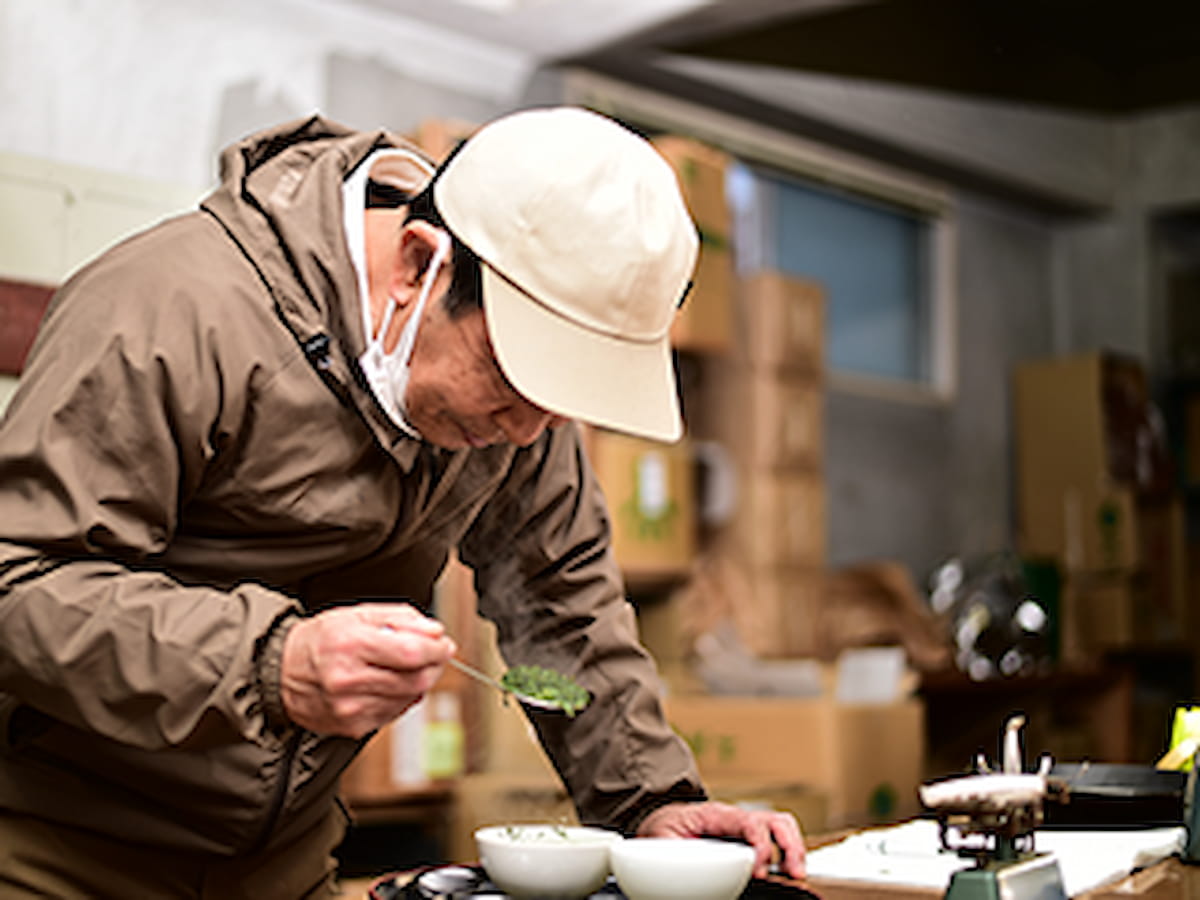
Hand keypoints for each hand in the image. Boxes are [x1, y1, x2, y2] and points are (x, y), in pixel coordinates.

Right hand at [280, 602, 455, 736]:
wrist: (282, 673)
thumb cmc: (322, 639)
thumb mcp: (358, 614)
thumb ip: (401, 619)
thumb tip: (435, 632)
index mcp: (351, 645)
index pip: (411, 652)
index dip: (437, 649)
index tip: (444, 644)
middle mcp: (349, 679)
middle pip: (416, 679)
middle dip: (434, 665)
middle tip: (434, 654)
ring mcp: (350, 707)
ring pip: (409, 698)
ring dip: (419, 681)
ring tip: (407, 666)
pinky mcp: (353, 726)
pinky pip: (395, 712)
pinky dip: (402, 697)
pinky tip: (389, 683)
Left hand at [637, 801, 805, 879]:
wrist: (661, 821)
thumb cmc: (662, 829)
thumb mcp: (661, 839)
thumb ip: (678, 853)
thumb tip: (690, 870)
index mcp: (715, 815)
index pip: (748, 823)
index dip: (760, 846)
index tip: (759, 872)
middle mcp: (736, 818)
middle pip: (775, 820)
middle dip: (790, 845)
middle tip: (793, 873)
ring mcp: (746, 827)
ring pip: (782, 827)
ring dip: (794, 849)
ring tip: (796, 874)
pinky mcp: (749, 839)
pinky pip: (777, 840)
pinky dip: (788, 853)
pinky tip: (787, 872)